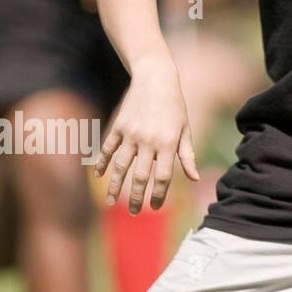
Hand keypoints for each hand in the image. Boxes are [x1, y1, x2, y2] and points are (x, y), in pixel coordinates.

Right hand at [94, 56, 198, 213]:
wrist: (156, 79)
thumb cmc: (175, 106)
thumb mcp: (185, 129)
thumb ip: (188, 155)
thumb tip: (193, 179)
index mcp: (168, 143)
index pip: (163, 176)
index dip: (159, 194)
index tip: (154, 207)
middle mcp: (148, 141)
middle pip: (140, 176)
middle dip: (136, 197)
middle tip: (134, 213)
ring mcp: (131, 134)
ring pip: (120, 166)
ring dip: (115, 186)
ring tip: (111, 203)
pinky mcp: (118, 127)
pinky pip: (107, 149)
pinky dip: (101, 163)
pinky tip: (98, 176)